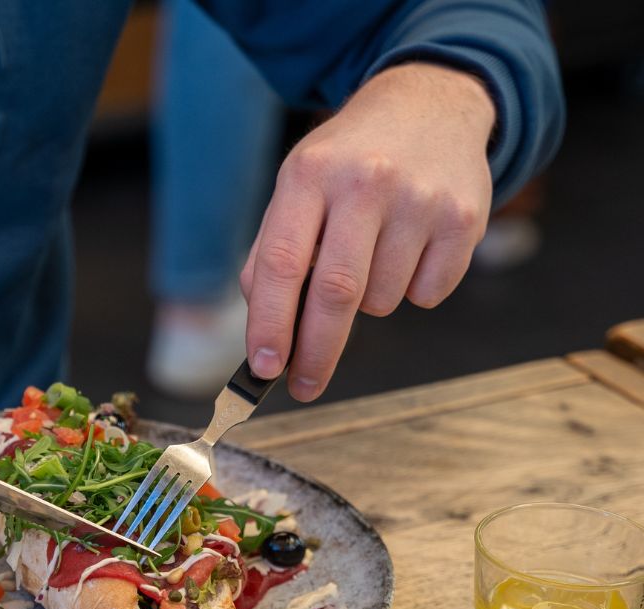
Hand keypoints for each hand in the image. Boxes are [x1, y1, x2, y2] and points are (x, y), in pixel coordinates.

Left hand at [241, 62, 495, 400]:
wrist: (430, 103)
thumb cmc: (348, 164)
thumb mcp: (298, 188)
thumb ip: (273, 256)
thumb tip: (266, 336)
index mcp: (310, 174)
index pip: (281, 262)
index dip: (270, 322)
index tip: (264, 368)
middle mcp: (367, 181)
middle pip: (336, 293)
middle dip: (316, 353)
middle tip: (304, 387)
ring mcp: (420, 199)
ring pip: (381, 302)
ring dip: (368, 304)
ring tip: (373, 255)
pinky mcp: (463, 218)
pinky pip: (427, 295)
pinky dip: (412, 291)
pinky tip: (410, 247)